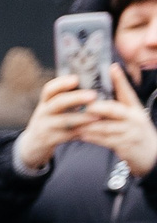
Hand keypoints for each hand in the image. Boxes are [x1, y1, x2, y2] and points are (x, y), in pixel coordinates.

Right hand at [14, 73, 97, 172]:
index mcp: (45, 102)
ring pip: (64, 121)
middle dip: (76, 98)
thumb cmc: (50, 122)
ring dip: (81, 118)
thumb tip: (92, 84)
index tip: (76, 78)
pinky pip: (67, 136)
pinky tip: (92, 130)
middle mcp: (43, 113)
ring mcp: (45, 127)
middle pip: (58, 102)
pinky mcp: (49, 140)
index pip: (49, 89)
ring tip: (98, 116)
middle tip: (93, 95)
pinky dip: (80, 132)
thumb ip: (67, 99)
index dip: (62, 83)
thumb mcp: (52, 109)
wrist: (33, 145)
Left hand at [80, 65, 156, 179]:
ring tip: (73, 120)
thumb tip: (106, 87)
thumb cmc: (135, 132)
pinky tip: (80, 135)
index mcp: (135, 108)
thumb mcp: (132, 116)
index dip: (120, 80)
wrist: (150, 156)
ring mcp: (131, 132)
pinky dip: (92, 137)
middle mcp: (135, 118)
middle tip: (81, 103)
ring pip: (106, 126)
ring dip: (88, 124)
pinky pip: (105, 141)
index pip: (128, 92)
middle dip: (97, 107)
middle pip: (114, 110)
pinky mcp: (125, 146)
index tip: (112, 67)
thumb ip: (119, 104)